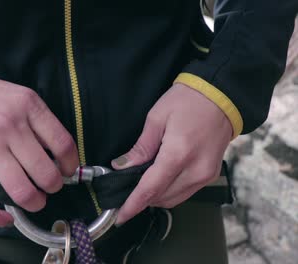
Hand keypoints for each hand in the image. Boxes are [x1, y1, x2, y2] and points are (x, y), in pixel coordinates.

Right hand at [0, 74, 78, 226]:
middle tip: (51, 185)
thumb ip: (42, 123)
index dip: (71, 164)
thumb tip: (61, 156)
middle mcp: (9, 128)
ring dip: (34, 201)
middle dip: (53, 186)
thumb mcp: (24, 97)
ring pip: (20, 189)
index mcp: (28, 108)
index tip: (68, 170)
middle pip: (45, 172)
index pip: (63, 144)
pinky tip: (6, 218)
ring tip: (36, 199)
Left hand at [112, 83, 231, 224]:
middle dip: (142, 199)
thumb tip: (121, 167)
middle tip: (126, 191)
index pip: (150, 189)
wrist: (221, 96)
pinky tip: (160, 180)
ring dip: (156, 197)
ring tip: (141, 184)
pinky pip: (185, 192)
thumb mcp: (156, 119)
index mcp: (178, 154)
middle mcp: (195, 170)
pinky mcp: (210, 175)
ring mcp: (206, 175)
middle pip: (161, 198)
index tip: (120, 216)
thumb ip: (140, 148)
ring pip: (174, 199)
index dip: (133, 205)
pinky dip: (169, 191)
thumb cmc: (187, 101)